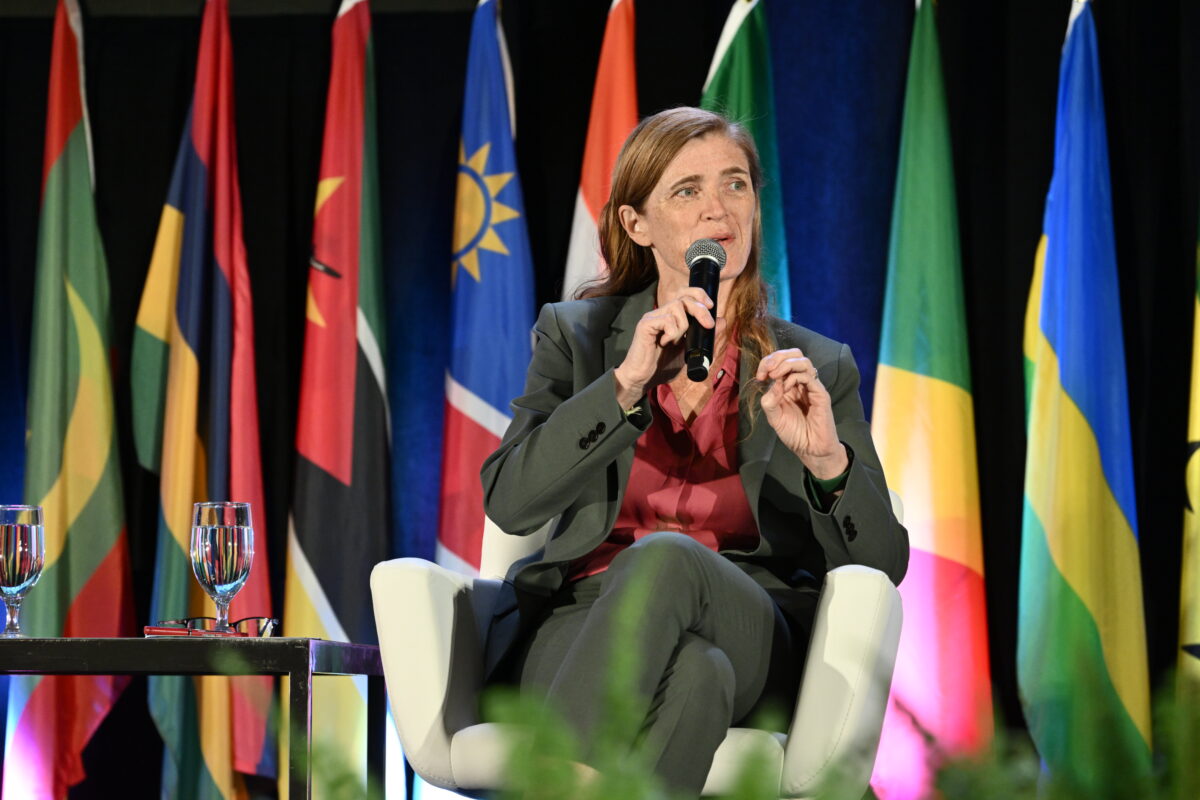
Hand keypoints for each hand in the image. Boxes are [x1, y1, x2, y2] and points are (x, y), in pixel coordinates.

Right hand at [613, 288, 715, 407]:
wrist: (643, 379)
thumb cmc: (662, 366)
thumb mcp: (689, 351)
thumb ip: (704, 336)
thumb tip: (722, 321)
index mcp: (672, 317)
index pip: (686, 294)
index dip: (699, 295)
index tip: (711, 306)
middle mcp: (662, 313)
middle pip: (684, 297)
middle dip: (700, 309)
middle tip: (708, 325)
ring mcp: (653, 318)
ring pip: (676, 307)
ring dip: (684, 325)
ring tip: (676, 341)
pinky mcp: (645, 324)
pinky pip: (666, 319)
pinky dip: (672, 332)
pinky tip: (665, 343)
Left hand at [756, 349, 847, 478]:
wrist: (810, 450)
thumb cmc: (794, 434)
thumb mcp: (774, 417)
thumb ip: (769, 400)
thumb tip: (772, 382)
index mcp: (789, 385)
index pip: (781, 361)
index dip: (768, 362)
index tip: (760, 376)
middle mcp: (801, 383)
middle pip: (794, 354)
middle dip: (778, 357)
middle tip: (767, 370)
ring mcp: (812, 387)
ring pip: (803, 361)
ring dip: (786, 364)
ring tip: (775, 376)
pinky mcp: (820, 394)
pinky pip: (810, 376)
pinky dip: (794, 377)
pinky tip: (786, 389)